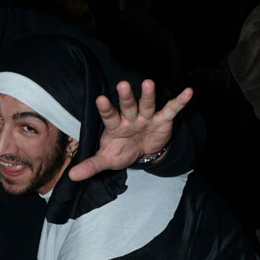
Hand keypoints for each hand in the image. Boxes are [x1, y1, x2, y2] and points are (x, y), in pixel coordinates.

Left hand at [68, 78, 192, 180]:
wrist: (143, 152)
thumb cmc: (122, 150)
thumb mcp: (107, 160)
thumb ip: (91, 165)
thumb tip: (71, 176)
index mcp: (115, 126)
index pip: (109, 117)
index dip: (105, 109)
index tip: (100, 99)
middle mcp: (130, 118)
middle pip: (127, 106)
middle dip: (126, 97)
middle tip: (122, 85)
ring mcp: (147, 117)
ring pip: (147, 104)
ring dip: (148, 95)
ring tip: (149, 83)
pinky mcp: (163, 119)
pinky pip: (171, 109)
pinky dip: (180, 101)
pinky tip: (188, 92)